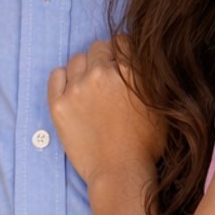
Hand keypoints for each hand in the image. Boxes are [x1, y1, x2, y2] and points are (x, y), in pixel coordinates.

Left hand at [47, 37, 164, 187]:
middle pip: (98, 47)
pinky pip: (56, 75)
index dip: (122, 53)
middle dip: (104, 60)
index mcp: (130, 71)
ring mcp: (78, 88)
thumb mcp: (158, 103)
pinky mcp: (59, 104)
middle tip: (108, 81)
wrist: (121, 173)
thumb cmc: (146, 144)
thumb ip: (147, 74)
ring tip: (91, 90)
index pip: (122, 41)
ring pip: (78, 59)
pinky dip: (64, 79)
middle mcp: (102, 73)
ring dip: (85, 69)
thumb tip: (139, 56)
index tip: (121, 66)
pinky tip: (73, 92)